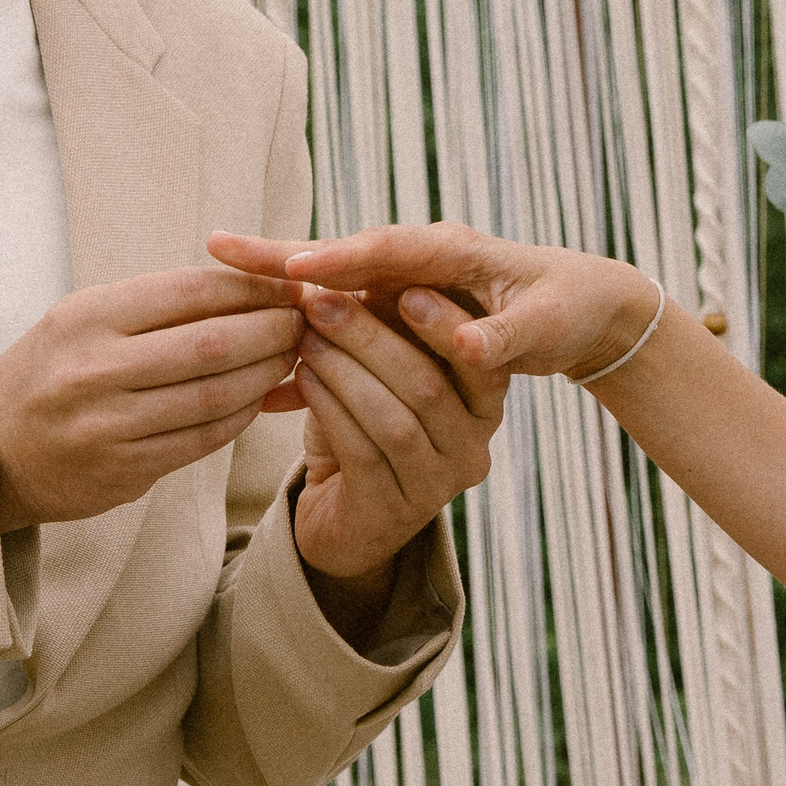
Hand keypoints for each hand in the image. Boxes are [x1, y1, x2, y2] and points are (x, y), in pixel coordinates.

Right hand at [0, 267, 304, 531]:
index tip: (289, 285)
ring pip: (215, 397)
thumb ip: (160, 303)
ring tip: (290, 358)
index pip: (192, 291)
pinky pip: (201, 441)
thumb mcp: (88, 317)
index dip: (253, 287)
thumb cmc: (57, 367)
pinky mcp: (121, 471)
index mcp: (88, 317)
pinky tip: (257, 399)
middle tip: (303, 323)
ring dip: (266, 376)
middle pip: (213, 344)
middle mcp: (93, 369)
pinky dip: (240, 417)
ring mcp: (106, 425)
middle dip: (272, 331)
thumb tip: (257, 283)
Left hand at [209, 233, 509, 583]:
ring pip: (395, 418)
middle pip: (428, 386)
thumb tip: (350, 269)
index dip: (444, 324)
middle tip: (321, 302)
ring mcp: (437, 486)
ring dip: (344, 369)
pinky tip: (302, 379)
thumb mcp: (382, 371)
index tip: (403, 287)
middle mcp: (473, 448)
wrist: (340, 515)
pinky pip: (363, 451)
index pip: (481, 361)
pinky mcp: (393, 513)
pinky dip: (329, 408)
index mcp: (483, 405)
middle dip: (371, 338)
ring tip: (304, 335)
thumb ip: (385, 330)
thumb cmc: (362, 427)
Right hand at [212, 223, 659, 381]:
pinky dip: (305, 340)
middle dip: (281, 256)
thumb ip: (503, 338)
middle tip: (219, 248)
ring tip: (216, 288)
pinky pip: (340, 321)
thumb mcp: (544, 325)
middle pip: (339, 256)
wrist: (579, 305)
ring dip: (278, 292)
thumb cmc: (565, 307)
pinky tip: (264, 373)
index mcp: (452, 251)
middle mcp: (417, 260)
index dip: (340, 259)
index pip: (387, 250)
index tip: (296, 270)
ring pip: (329, 288)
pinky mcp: (394, 310)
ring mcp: (401, 283)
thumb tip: (469, 350)